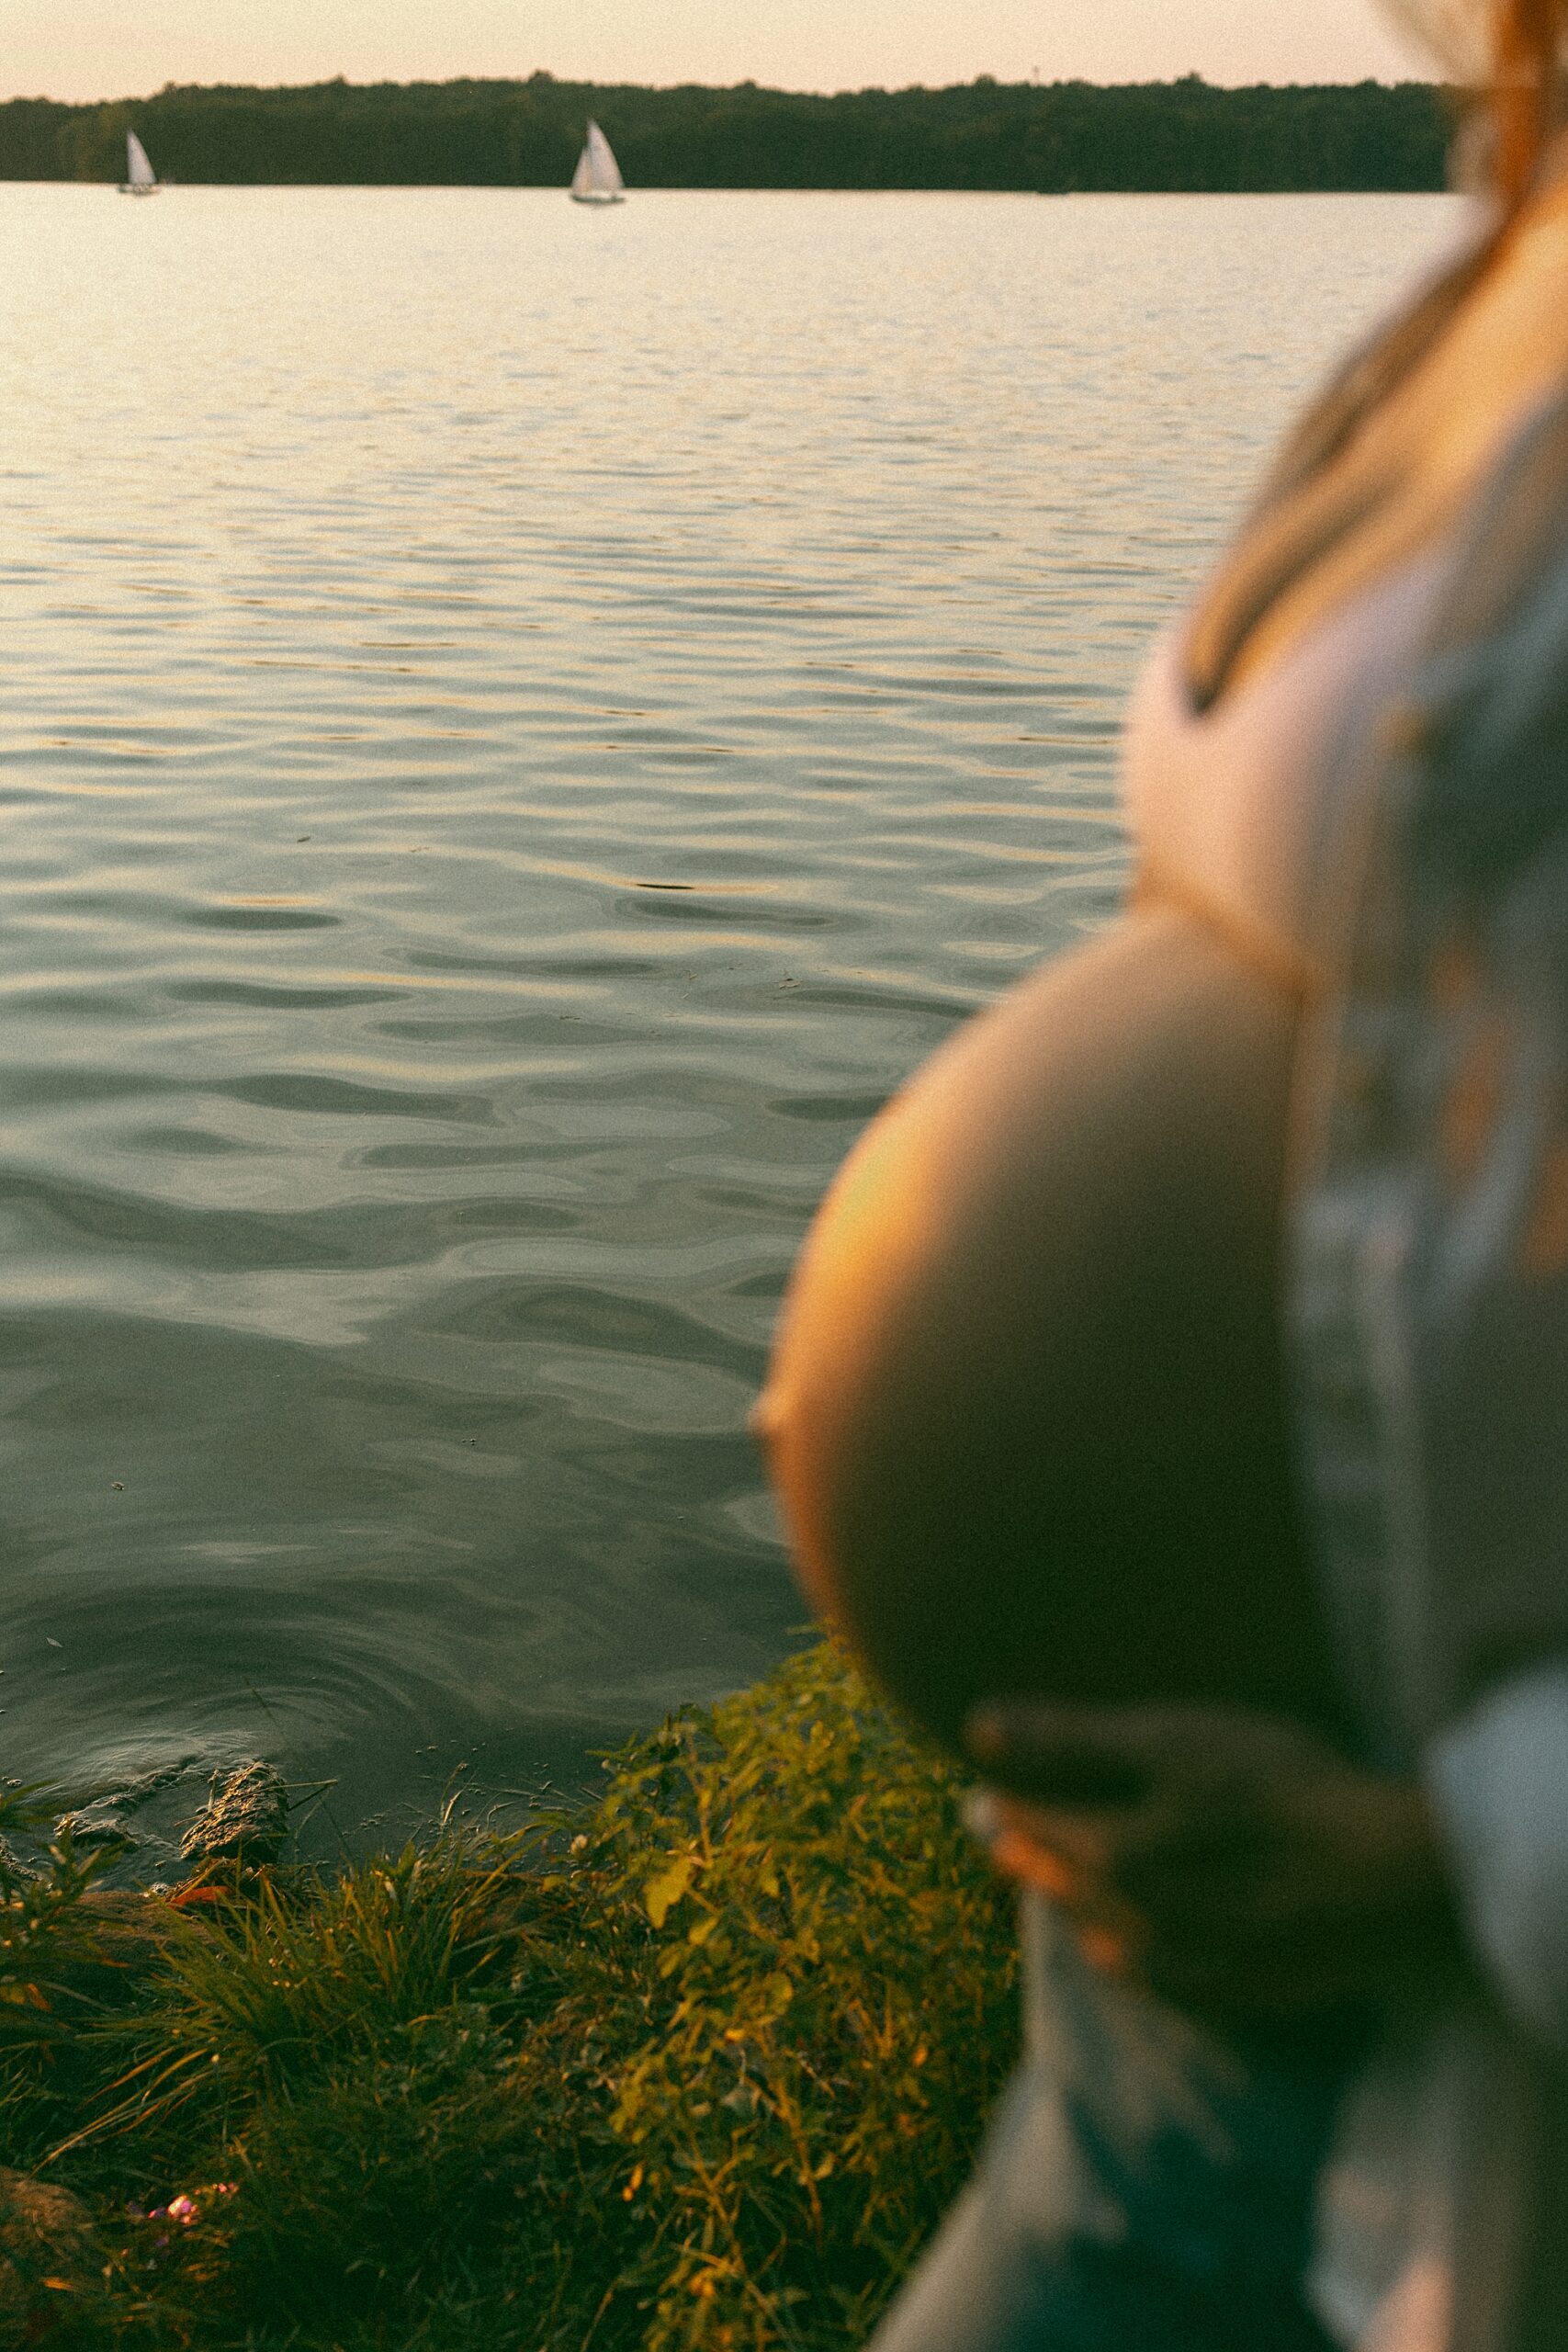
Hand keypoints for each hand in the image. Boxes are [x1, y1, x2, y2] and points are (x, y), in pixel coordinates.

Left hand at [964, 1702, 1469, 2023]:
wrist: (1389, 1879)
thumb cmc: (1279, 1791)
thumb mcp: (1171, 1742)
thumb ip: (1071, 1738)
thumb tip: (977, 1728)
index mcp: (1114, 1853)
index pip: (1039, 1826)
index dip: (1007, 1804)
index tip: (979, 1795)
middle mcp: (1139, 1919)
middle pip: (1069, 1883)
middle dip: (1030, 1857)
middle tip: (1000, 1840)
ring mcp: (1192, 1965)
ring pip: (1109, 1936)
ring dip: (1075, 1909)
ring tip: (1054, 1890)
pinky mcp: (1243, 1993)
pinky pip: (1163, 1984)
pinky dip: (1133, 1963)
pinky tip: (1125, 1953)